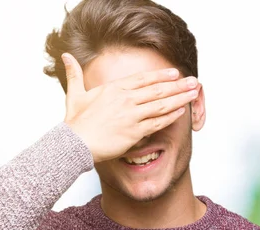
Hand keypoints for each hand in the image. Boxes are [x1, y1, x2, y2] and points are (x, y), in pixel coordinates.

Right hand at [61, 52, 198, 162]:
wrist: (74, 143)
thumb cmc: (75, 122)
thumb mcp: (75, 94)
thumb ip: (74, 74)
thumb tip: (66, 57)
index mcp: (114, 89)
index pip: (143, 79)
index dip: (161, 75)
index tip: (175, 73)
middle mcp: (125, 100)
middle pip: (157, 90)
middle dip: (178, 85)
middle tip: (194, 82)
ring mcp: (131, 116)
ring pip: (161, 105)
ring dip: (180, 98)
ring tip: (194, 94)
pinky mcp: (134, 132)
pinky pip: (157, 123)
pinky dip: (170, 117)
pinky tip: (181, 112)